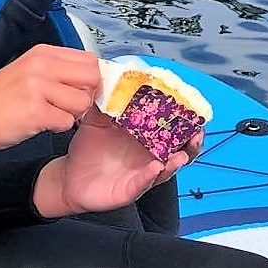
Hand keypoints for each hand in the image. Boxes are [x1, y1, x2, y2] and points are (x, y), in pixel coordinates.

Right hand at [0, 44, 100, 152]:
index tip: (80, 90)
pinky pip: (67, 122)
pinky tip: (40, 123)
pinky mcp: (36, 112)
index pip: (89, 59)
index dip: (90, 79)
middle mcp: (41, 66)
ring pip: (82, 102)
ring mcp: (38, 88)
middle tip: (68, 106)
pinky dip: (58, 128)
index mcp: (42, 53)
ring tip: (49, 114)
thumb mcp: (27, 71)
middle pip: (92, 77)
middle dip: (86, 95)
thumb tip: (92, 77)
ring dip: (71, 114)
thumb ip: (57, 70)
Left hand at [34, 108, 202, 216]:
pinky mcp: (131, 189)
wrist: (69, 177)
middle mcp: (150, 156)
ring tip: (181, 154)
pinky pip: (145, 183)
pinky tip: (156, 167)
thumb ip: (102, 102)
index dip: (187, 120)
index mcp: (146, 138)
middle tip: (197, 132)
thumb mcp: (94, 121)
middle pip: (181, 151)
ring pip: (168, 169)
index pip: (173, 129)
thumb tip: (104, 78)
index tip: (192, 108)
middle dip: (193, 142)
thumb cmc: (88, 150)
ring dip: (177, 161)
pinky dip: (151, 175)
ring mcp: (143, 174)